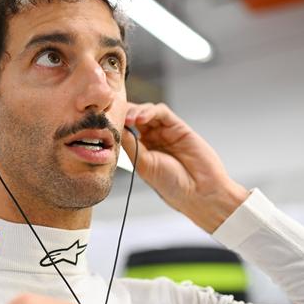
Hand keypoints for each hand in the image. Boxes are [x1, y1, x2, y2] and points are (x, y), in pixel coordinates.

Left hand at [121, 103, 248, 232]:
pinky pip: (162, 112)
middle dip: (124, 113)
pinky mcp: (178, 126)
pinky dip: (150, 111)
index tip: (104, 122)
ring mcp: (165, 132)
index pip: (125, 130)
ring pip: (147, 112)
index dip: (116, 124)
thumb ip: (130, 145)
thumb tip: (116, 129)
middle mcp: (153, 139)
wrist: (199, 192)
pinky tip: (141, 119)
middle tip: (116, 116)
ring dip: (135, 112)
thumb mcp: (143, 165)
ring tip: (130, 120)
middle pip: (134, 117)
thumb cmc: (172, 185)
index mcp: (141, 150)